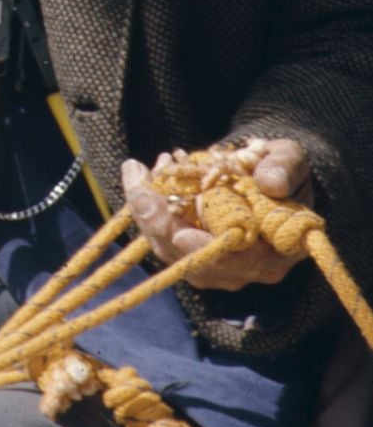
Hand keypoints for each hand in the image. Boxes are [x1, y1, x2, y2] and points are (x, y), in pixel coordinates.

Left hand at [120, 138, 313, 292]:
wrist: (263, 171)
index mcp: (278, 251)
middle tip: (140, 190)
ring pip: (169, 249)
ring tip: (137, 172)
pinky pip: (159, 235)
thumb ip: (284, 167)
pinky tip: (138, 175)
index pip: (242, 261)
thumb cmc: (281, 166)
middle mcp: (245, 267)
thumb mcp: (290, 158)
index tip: (181, 236)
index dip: (210, 252)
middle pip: (194, 261)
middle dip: (162, 225)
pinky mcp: (189, 250)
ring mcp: (214, 264)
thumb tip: (272, 182)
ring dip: (146, 211)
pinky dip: (145, 207)